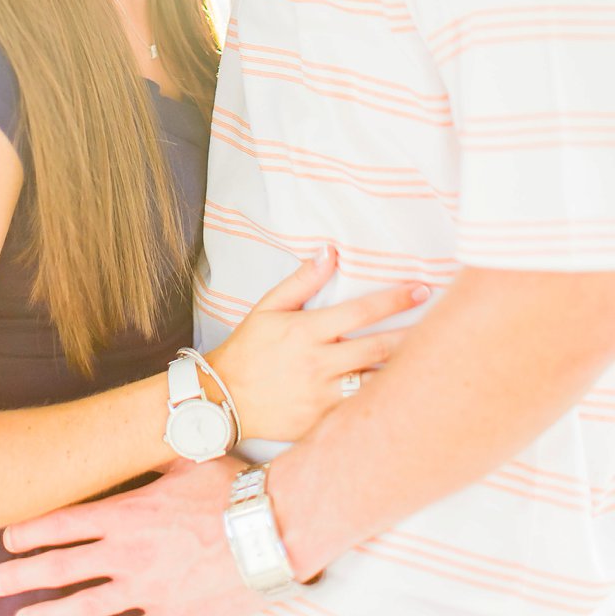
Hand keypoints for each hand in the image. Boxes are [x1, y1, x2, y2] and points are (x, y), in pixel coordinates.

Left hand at [0, 456, 266, 615]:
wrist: (273, 533)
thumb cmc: (233, 493)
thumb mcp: (187, 461)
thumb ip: (156, 455)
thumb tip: (144, 428)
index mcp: (127, 514)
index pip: (64, 523)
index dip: (31, 531)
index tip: (7, 537)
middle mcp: (130, 554)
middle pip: (62, 567)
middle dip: (23, 575)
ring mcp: (150, 589)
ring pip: (87, 606)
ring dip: (50, 614)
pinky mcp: (175, 613)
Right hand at [207, 246, 427, 440]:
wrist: (225, 397)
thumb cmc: (249, 348)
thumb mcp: (267, 308)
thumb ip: (302, 281)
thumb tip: (329, 251)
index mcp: (306, 332)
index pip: (360, 312)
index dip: (394, 299)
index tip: (421, 289)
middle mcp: (319, 363)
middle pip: (381, 349)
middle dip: (417, 336)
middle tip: (450, 328)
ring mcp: (325, 396)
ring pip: (379, 384)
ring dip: (409, 374)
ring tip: (441, 364)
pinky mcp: (326, 422)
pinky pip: (365, 413)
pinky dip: (389, 405)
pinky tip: (413, 400)